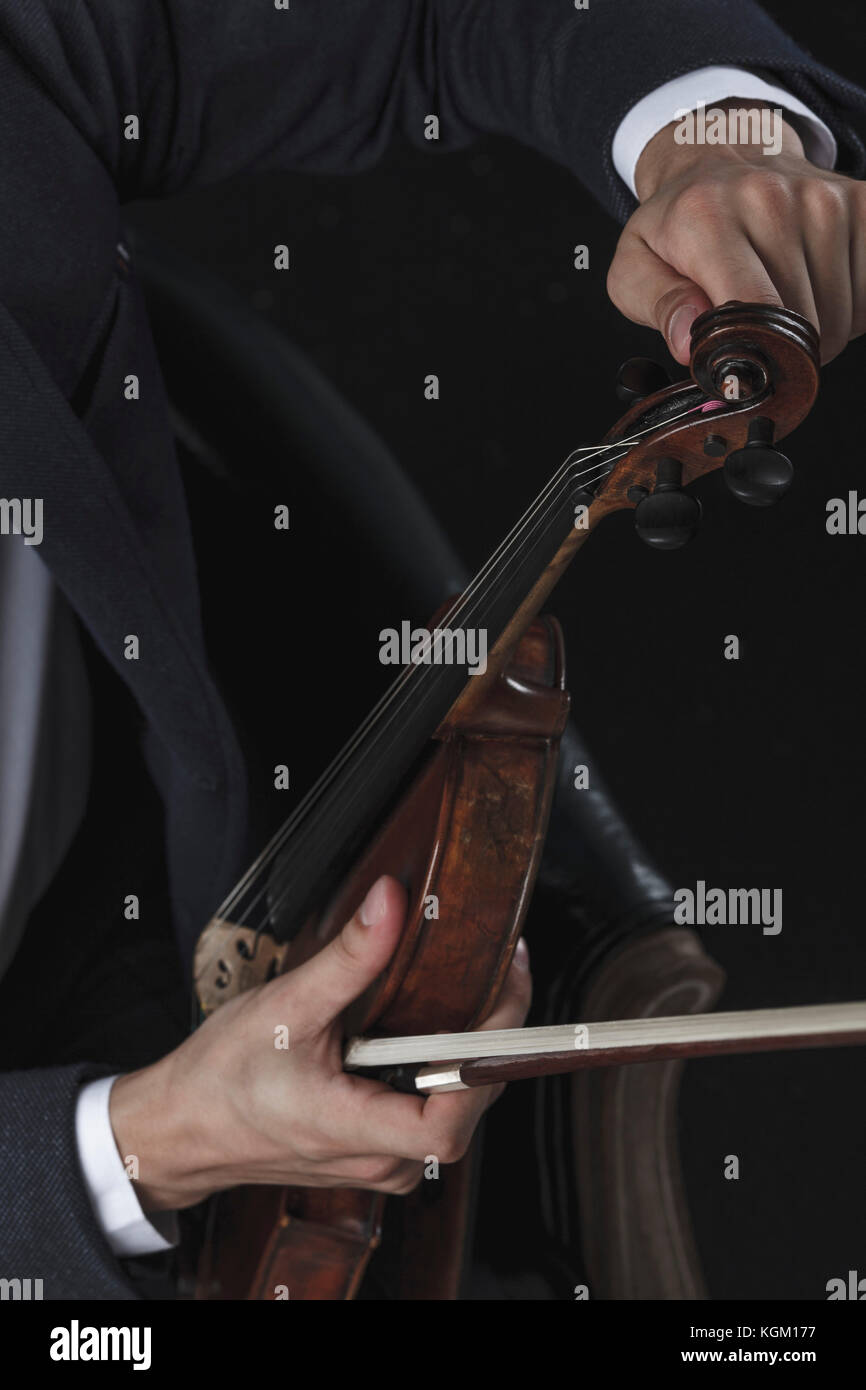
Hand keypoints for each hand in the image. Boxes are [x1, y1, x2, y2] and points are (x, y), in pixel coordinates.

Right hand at [109, 875, 531, 1210]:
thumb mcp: (286, 1007)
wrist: (182, 1129)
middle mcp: (379, 1161)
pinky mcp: (375, 1151)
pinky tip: (433, 1025)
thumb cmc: (221, 1079)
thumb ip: (349, 958)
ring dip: (469, 1050)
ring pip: (454, 1107)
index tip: (501, 995)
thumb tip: (392, 901)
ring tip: (474, 986)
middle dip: (491, 1036)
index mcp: (356, 1132)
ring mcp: (380, 1162)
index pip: (451, 1123)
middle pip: (469, 1104)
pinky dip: (441, 1066)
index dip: (487, 1061)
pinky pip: (430, 1109)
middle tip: (499, 967)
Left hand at [607, 100, 865, 364]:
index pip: (752, 309)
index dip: (752, 355)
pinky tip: (816, 289)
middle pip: (801, 325)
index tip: (742, 372)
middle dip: (781, 350)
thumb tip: (688, 342)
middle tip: (754, 334)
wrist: (720, 159)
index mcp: (708, 218)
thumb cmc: (677, 225)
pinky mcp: (862, 203)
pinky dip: (850, 307)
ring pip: (842, 316)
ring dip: (817, 331)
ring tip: (781, 305)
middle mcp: (772, 199)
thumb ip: (658, 306)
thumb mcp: (636, 268)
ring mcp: (825, 198)